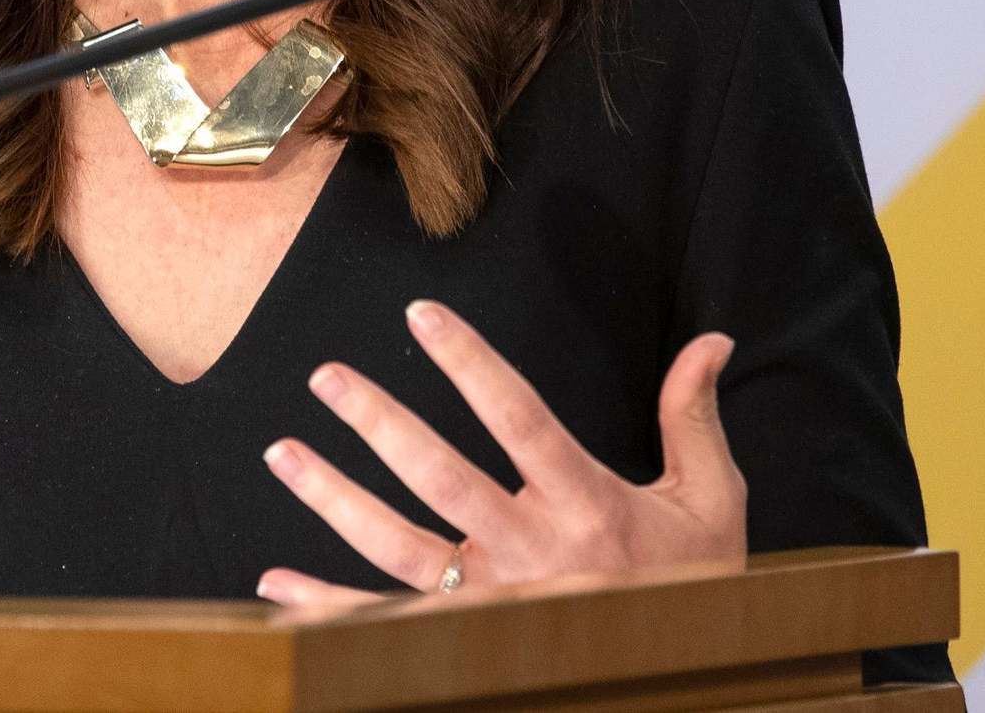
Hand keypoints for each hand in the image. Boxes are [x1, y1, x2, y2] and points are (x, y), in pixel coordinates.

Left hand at [256, 301, 743, 608]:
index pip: (518, 419)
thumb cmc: (695, 584)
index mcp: (588, 507)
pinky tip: (274, 582)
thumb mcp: (711, 503)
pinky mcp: (466, 638)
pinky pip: (383, 622)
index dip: (469, 363)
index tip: (422, 315)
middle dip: (379, 423)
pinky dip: (325, 605)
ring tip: (281, 451)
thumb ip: (692, 420)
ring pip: (398, 547)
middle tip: (326, 376)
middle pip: (441, 478)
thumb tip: (710, 342)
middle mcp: (533, 555)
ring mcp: (492, 603)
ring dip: (334, 498)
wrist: (689, 671)